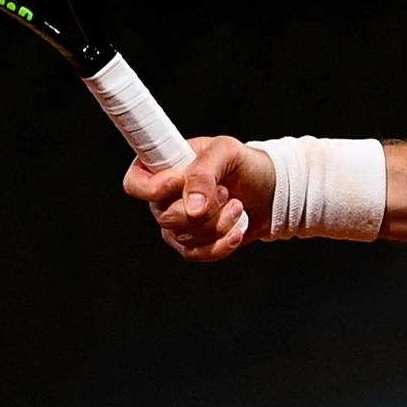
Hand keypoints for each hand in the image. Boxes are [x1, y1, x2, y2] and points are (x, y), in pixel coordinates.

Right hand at [121, 135, 271, 261]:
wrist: (271, 192)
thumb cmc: (246, 164)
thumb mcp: (227, 152)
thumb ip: (204, 173)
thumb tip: (192, 208)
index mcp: (164, 166)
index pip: (135, 183)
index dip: (152, 189)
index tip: (178, 182)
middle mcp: (164, 197)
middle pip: (164, 217)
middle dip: (203, 209)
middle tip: (224, 192)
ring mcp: (178, 222)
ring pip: (184, 237)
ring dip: (218, 224)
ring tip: (236, 205)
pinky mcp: (194, 243)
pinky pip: (197, 254)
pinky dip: (221, 244)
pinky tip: (237, 230)